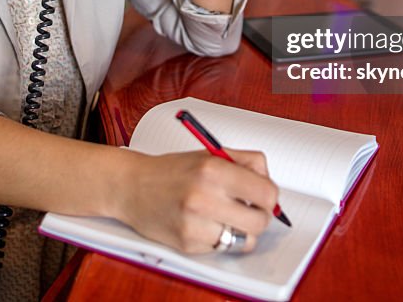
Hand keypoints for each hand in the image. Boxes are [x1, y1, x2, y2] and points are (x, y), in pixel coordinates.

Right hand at [115, 149, 278, 253]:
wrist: (131, 186)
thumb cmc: (171, 170)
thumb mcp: (210, 154)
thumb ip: (246, 162)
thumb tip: (270, 183)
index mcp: (213, 169)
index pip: (266, 193)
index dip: (269, 196)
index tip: (263, 196)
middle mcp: (204, 197)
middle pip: (260, 221)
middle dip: (259, 216)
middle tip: (248, 209)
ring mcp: (195, 224)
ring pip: (244, 240)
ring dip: (240, 230)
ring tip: (225, 216)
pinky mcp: (187, 244)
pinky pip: (222, 248)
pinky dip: (218, 237)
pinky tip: (204, 223)